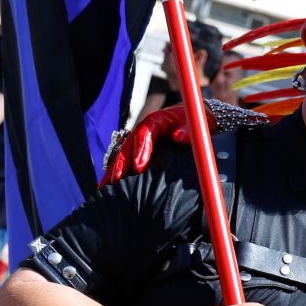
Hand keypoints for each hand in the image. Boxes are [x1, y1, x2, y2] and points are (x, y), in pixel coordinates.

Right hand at [101, 100, 264, 184]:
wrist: (198, 119)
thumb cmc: (201, 121)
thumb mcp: (201, 123)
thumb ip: (190, 129)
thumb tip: (178, 137)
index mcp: (159, 120)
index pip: (145, 133)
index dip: (141, 149)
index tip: (139, 166)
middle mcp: (146, 129)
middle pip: (129, 144)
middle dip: (122, 162)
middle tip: (116, 179)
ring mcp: (142, 139)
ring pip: (124, 153)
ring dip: (114, 169)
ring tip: (104, 186)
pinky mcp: (142, 150)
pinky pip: (127, 160)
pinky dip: (117, 171)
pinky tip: (107, 186)